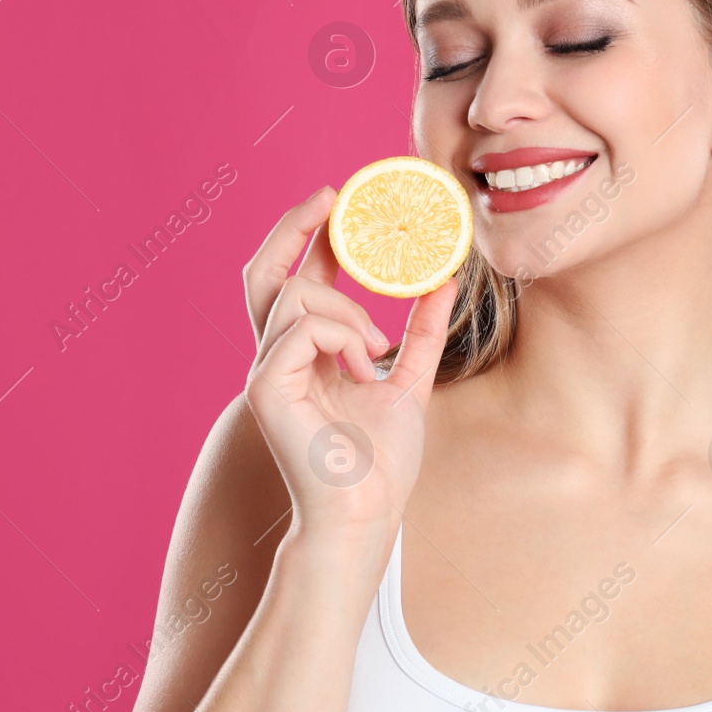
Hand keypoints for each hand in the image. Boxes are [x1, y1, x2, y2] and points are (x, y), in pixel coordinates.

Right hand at [240, 185, 458, 540]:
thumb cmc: (382, 460)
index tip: (342, 199)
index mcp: (307, 353)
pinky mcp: (265, 388)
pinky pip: (300, 328)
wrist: (366, 513)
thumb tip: (446, 280)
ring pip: (297, 295)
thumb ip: (424, 331)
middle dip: (294, 226)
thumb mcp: (413, 380)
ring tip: (377, 349)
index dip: (312, 233)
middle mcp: (279, 356)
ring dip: (348, 310)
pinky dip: (342, 338)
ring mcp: (267, 371)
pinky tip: (365, 368)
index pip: (298, 277)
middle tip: (331, 198)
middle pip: (267, 272)